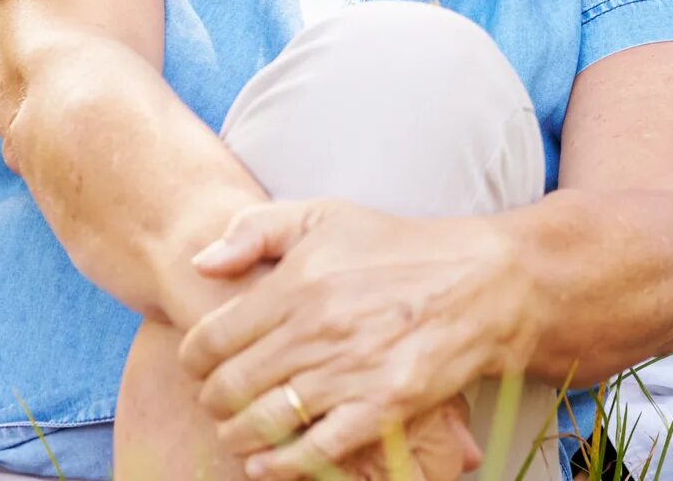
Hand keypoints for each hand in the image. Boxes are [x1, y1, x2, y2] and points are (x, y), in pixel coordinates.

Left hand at [181, 200, 533, 480]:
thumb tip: (199, 263)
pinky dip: (280, 465)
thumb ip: (254, 230)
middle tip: (216, 400)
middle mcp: (316, 331)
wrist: (479, 281)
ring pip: (263, 423)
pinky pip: (314, 451)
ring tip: (235, 431)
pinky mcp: (381, 408)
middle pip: (230, 387)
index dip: (193, 359)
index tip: (199, 364)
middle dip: (212, 400)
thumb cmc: (396, 249)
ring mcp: (349, 372)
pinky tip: (264, 463)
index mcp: (296, 284)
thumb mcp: (324, 215)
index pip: (211, 339)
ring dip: (236, 435)